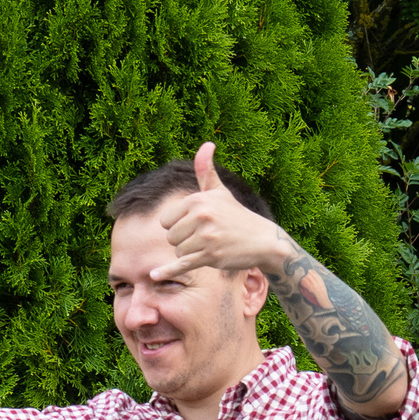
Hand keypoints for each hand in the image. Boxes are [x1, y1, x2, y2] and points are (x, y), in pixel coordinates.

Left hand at [161, 143, 292, 280]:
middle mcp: (201, 217)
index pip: (166, 220)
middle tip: (206, 239)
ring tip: (210, 248)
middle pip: (171, 237)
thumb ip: (207, 170)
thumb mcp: (220, 192)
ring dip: (191, 254)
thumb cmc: (238, 216)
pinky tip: (154, 275)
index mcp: (198, 200)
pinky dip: (168, 271)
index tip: (197, 227)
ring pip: (178, 252)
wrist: (264, 240)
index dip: (178, 226)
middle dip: (184, 241)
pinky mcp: (211, 256)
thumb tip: (207, 144)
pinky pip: (182, 264)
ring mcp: (206, 237)